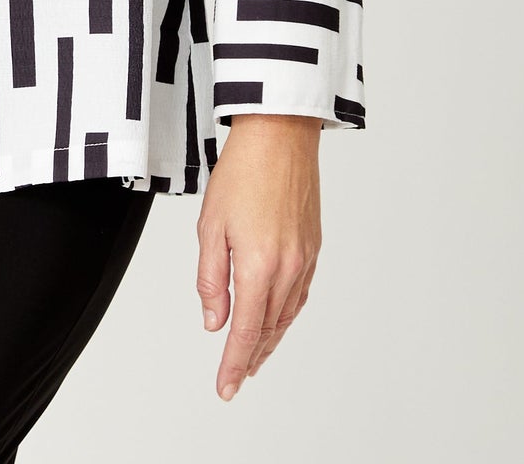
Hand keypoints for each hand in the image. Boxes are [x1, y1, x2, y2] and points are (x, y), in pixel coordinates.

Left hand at [195, 114, 322, 400]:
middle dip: (251, 357)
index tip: (226, 387)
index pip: (246, 331)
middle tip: (236, 377)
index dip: (235, 364)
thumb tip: (214, 321)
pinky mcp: (313, 247)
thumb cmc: (242, 171)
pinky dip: (286, 314)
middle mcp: (288, 268)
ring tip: (254, 356)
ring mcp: (305, 259)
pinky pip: (300, 294)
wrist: (280, 135)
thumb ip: (210, 279)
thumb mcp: (210, 225)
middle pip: (269, 328)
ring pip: (286, 315)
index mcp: (259, 266)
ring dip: (269, 339)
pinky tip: (276, 318)